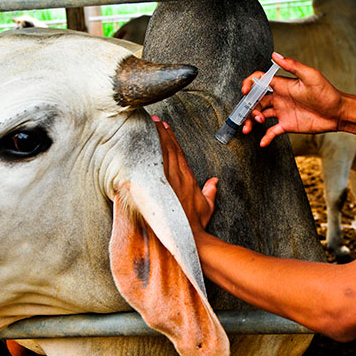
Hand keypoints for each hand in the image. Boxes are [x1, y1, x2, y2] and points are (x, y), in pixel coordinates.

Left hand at [152, 116, 217, 233]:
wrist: (189, 235)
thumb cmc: (197, 223)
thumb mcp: (208, 206)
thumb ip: (210, 192)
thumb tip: (214, 182)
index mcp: (188, 179)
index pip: (179, 153)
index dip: (171, 139)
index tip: (165, 127)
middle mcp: (178, 178)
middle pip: (168, 150)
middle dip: (161, 133)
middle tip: (154, 120)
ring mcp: (167, 183)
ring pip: (160, 155)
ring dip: (155, 139)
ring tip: (148, 126)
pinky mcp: (159, 190)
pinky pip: (152, 168)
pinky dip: (148, 155)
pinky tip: (141, 145)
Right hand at [242, 52, 344, 146]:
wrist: (338, 113)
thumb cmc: (327, 93)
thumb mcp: (311, 76)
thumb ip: (292, 65)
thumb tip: (275, 55)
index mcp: (282, 85)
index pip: (259, 81)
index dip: (249, 84)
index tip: (245, 92)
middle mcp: (279, 98)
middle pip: (256, 101)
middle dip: (248, 108)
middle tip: (252, 116)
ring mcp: (282, 112)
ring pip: (260, 115)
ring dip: (252, 121)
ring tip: (249, 128)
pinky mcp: (287, 125)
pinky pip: (271, 131)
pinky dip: (265, 137)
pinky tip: (262, 142)